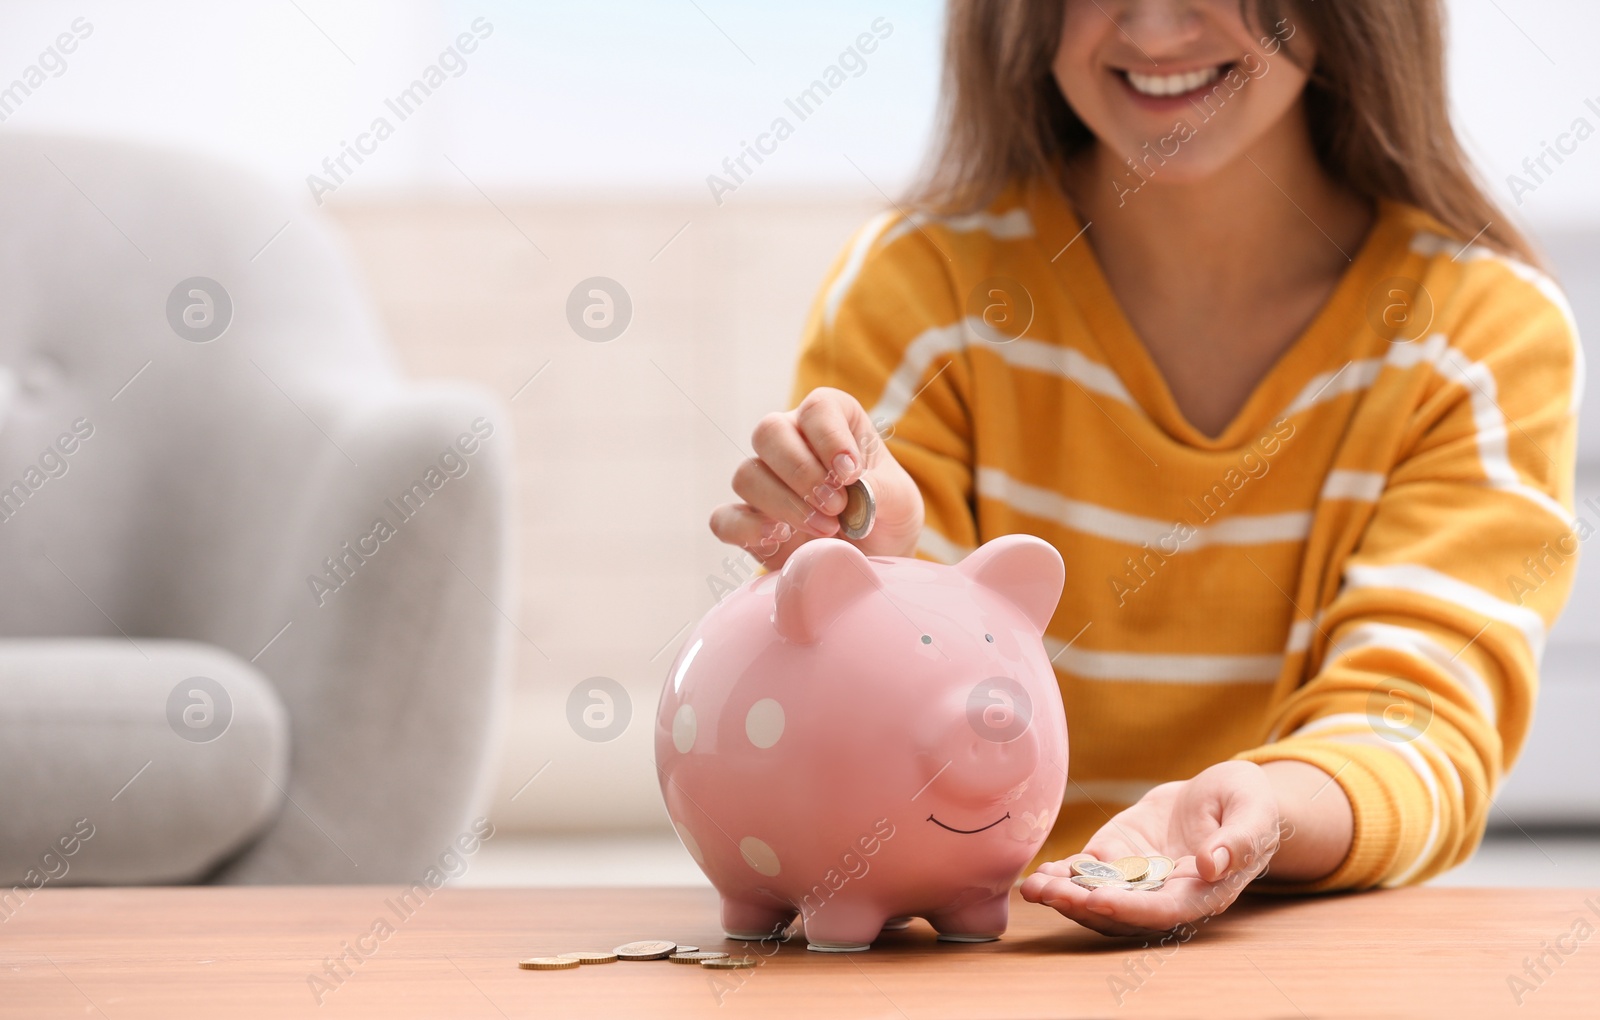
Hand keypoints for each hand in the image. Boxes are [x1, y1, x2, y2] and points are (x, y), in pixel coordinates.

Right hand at [709, 387, 923, 569]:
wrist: (871, 562)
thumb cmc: (886, 519)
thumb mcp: (901, 503)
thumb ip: (883, 491)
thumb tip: (856, 489)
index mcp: (833, 422)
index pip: (817, 408)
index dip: (829, 437)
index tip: (850, 473)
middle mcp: (792, 443)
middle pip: (769, 432)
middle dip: (802, 472)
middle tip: (837, 505)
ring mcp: (765, 483)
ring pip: (747, 474)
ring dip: (785, 504)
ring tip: (827, 530)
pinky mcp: (748, 523)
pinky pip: (724, 519)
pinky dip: (748, 529)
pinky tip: (782, 539)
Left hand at [1020, 761, 1285, 936]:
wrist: (1223, 795)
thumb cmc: (1248, 805)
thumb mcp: (1254, 812)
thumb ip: (1239, 840)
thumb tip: (1211, 865)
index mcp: (1203, 892)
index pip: (1164, 911)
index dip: (1131, 908)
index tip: (1098, 898)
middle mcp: (1166, 894)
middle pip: (1122, 911)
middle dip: (1083, 906)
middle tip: (1049, 893)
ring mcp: (1139, 878)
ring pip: (1098, 897)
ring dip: (1064, 896)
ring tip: (1032, 887)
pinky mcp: (1119, 857)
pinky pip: (1088, 873)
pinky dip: (1062, 876)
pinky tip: (1037, 874)